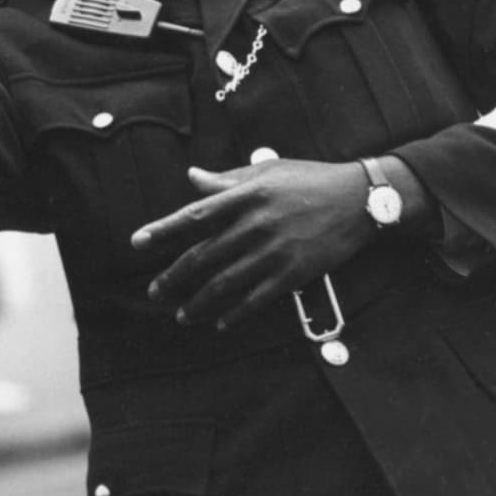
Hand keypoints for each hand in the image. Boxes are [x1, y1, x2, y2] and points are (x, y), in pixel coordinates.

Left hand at [131, 159, 371, 330]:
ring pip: (225, 283)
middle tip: (155, 291)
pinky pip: (256, 299)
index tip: (137, 242)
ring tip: (182, 315)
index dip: (163, 229)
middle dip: (174, 277)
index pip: (195, 215)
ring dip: (199, 302)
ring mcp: (274, 251)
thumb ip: (227, 179)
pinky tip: (220, 322)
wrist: (358, 200)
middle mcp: (256, 224)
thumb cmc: (309, 180)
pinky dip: (235, 313)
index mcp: (246, 195)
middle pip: (203, 256)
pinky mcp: (293, 273)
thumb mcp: (267, 172)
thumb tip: (192, 177)